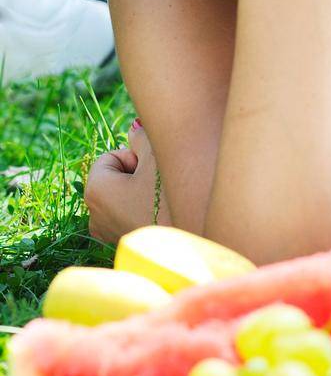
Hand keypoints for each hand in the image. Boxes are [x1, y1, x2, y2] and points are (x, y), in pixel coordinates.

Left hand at [84, 124, 169, 243]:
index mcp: (95, 191)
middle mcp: (95, 215)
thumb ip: (142, 136)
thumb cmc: (169, 198)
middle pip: (116, 177)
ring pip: (124, 197)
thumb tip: (135, 128)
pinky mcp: (124, 245)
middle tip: (160, 185)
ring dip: (144, 192)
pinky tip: (164, 215)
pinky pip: (130, 216)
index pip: (112, 157)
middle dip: (139, 175)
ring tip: (164, 200)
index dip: (135, 157)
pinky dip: (145, 210)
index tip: (152, 172)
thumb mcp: (157, 156)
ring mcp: (108, 233)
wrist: (189, 246)